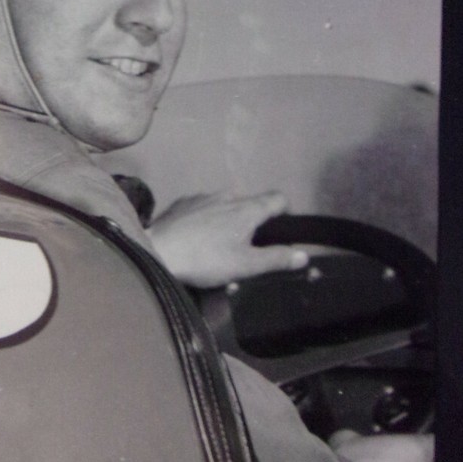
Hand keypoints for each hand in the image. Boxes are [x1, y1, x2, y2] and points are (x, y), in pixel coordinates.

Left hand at [147, 191, 305, 288]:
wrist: (158, 252)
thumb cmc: (206, 260)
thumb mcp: (246, 266)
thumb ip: (277, 259)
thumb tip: (304, 254)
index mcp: (247, 208)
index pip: (278, 198)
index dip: (286, 212)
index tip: (282, 232)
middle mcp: (227, 195)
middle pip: (251, 204)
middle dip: (254, 222)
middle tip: (249, 248)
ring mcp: (202, 197)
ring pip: (226, 205)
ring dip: (230, 221)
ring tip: (221, 247)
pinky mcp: (182, 203)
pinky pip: (204, 208)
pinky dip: (207, 220)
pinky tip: (198, 240)